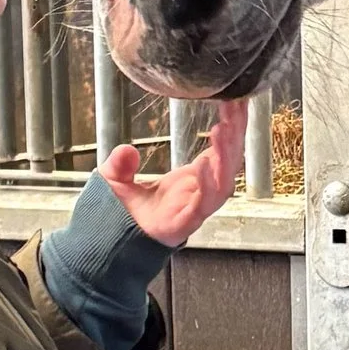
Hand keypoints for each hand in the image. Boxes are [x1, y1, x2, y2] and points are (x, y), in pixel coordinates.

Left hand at [97, 100, 245, 247]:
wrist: (111, 245)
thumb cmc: (123, 216)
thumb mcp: (116, 180)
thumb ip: (120, 163)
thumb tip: (126, 151)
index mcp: (191, 181)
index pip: (219, 152)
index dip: (230, 129)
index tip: (232, 104)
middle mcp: (199, 193)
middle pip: (229, 161)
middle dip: (236, 134)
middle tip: (237, 106)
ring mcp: (195, 208)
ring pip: (224, 180)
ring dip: (227, 154)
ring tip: (225, 129)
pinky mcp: (187, 222)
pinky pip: (206, 201)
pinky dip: (209, 182)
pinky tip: (206, 162)